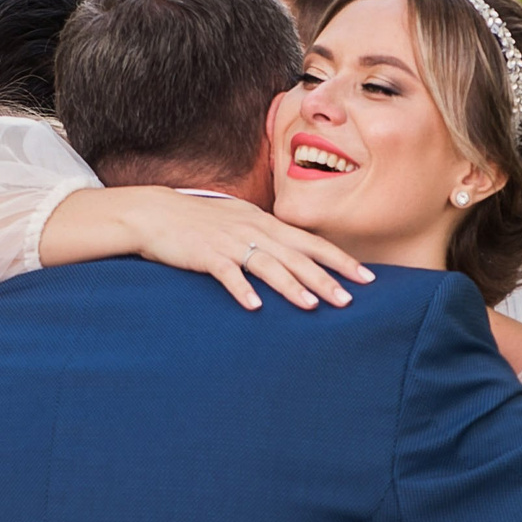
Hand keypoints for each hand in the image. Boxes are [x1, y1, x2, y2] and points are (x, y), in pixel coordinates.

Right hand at [47, 188, 372, 311]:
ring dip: (291, 286)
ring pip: (268, 265)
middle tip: (350, 299)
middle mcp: (253, 229)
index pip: (311, 241)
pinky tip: (255, 308)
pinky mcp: (204, 255)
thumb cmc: (200, 222)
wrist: (155, 213)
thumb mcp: (239, 221)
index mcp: (264, 222)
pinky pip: (227, 274)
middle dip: (326, 277)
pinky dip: (241, 290)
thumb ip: (267, 237)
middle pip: (297, 255)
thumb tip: (295, 256)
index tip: (367, 277)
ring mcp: (229, 241)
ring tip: (312, 306)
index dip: (340, 259)